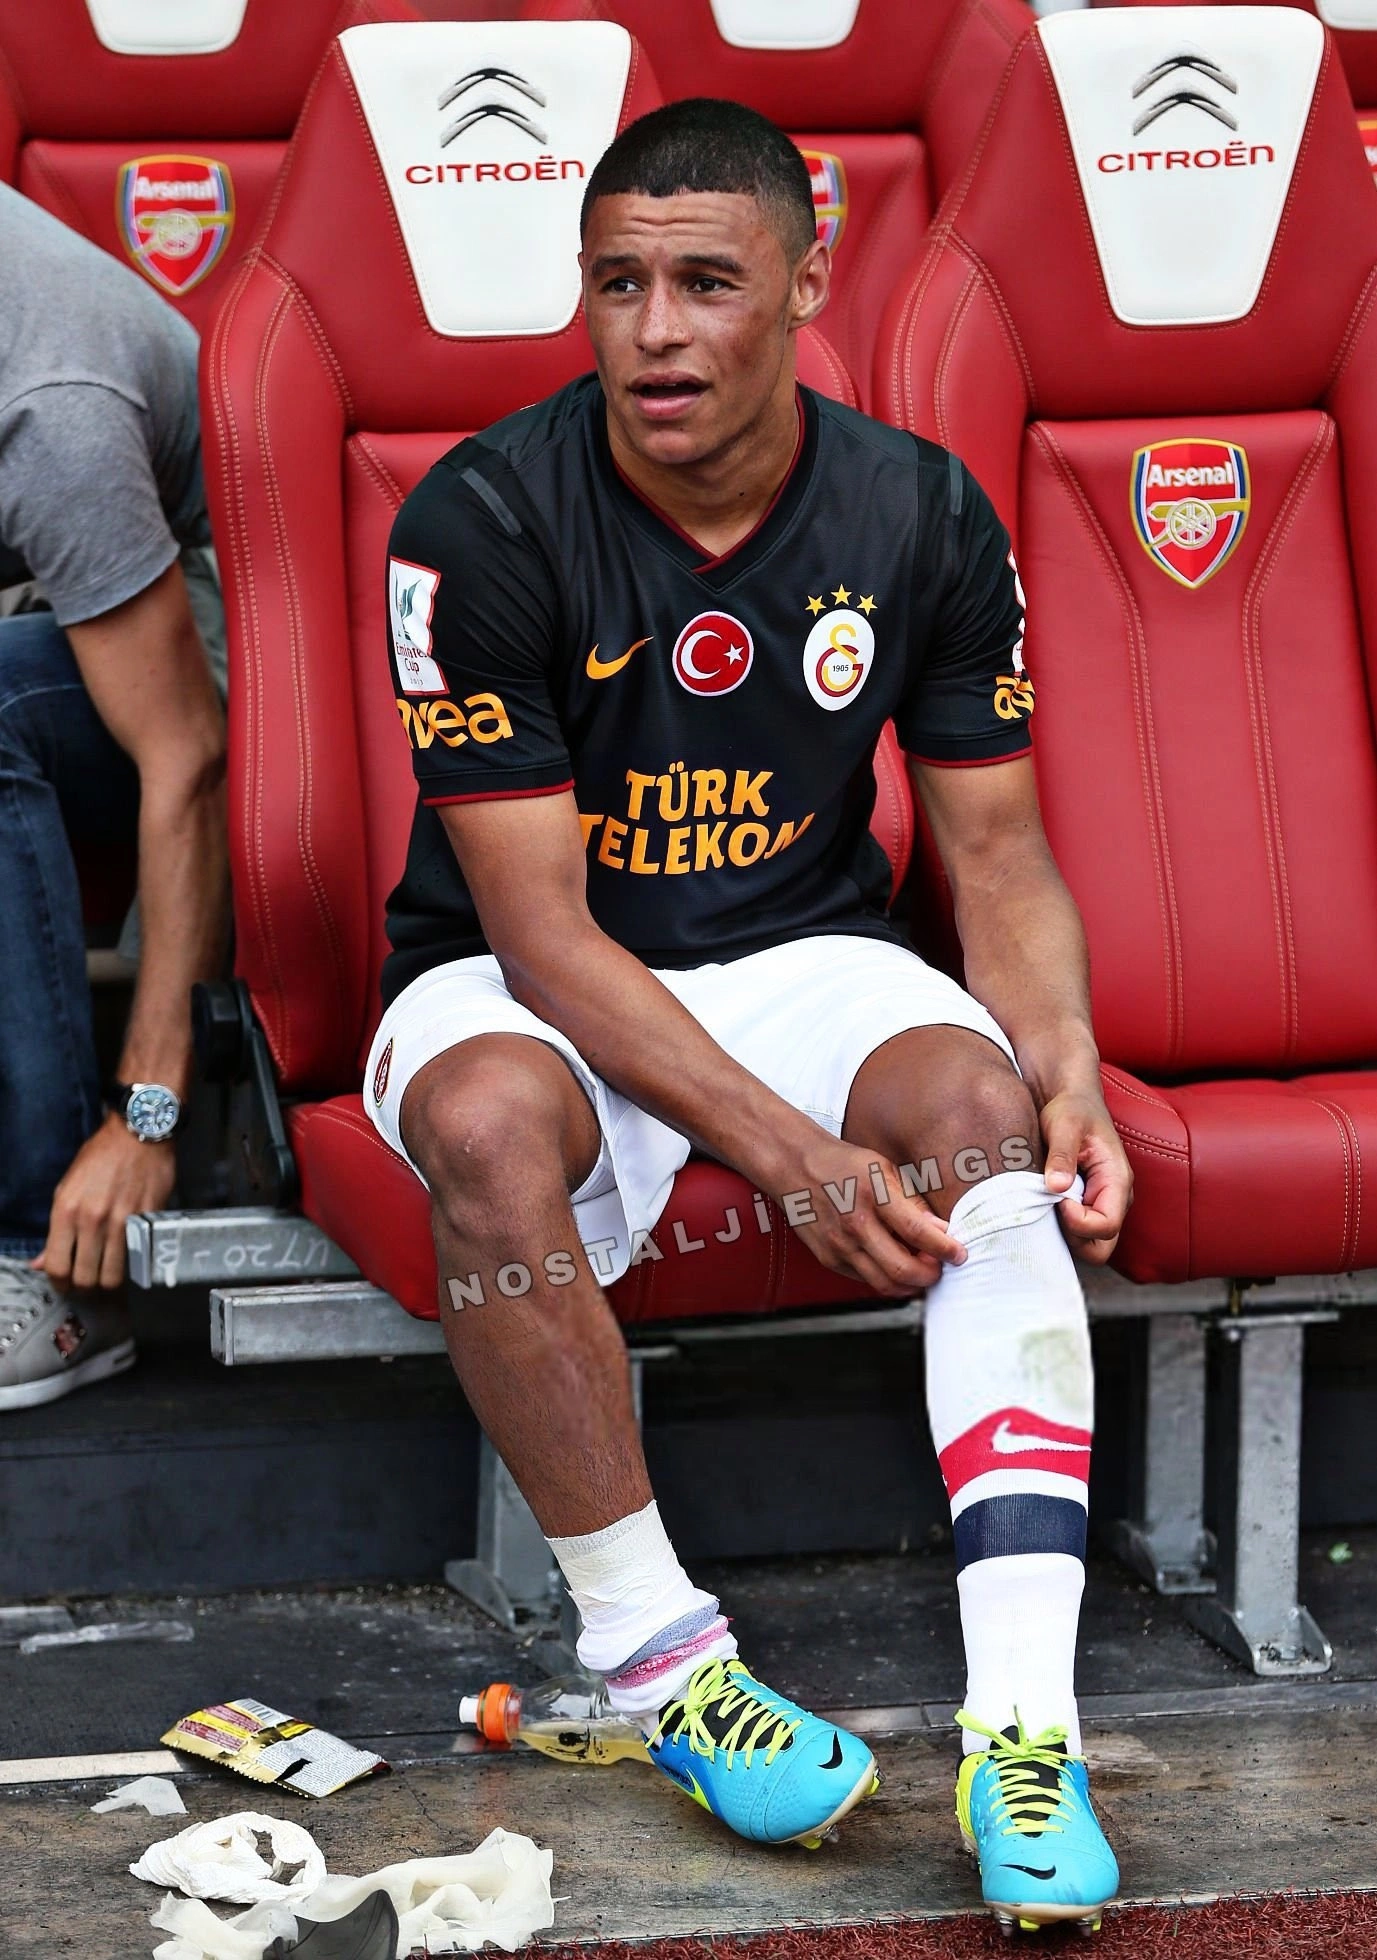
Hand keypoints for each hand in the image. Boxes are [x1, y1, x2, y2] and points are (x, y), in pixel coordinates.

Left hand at [33, 1113, 175, 1289]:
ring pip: (113, 1276)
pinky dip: (131, 1268)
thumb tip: (39, 1263)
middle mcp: (93, 1219)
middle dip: (84, 1287)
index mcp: (67, 1210)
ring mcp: (123, 1222)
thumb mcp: (66, 1189)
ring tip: (107, 1276)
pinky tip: (127, 1262)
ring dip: (108, 1282)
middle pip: (85, 1278)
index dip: (58, 1284)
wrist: (139, 1134)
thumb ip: (55, 1230)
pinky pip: (137, 1259)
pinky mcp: (148, 1221)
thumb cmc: (101, 1157)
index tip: (64, 1284)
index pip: (56, 1266)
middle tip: (87, 1283)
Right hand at [768, 1136, 966, 1295]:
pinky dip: (887, 1280)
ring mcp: (839, 1244)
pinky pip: (865, 1280)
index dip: (944, 1248)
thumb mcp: (883, 1168)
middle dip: (930, 1274)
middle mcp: (854, 1222)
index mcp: (873, 1192)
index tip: (959, 1253)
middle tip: (942, 1267)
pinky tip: (896, 1268)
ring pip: (884, 1283)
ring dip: (911, 1284)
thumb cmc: (842, 1164)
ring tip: (923, 1272)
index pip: (917, 1231)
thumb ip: (913, 1201)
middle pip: (902, 1268)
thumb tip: (941, 1230)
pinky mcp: (828, 1258)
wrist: (795, 1167)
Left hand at [1040, 1088, 1132, 1263]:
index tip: (1056, 1199)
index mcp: (1117, 1180)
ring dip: (1064, 1233)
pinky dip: (1057, 1227)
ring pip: (1087, 1244)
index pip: (1107, 1226)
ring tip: (1043, 1203)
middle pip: (1101, 1247)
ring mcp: (1100, 1203)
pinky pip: (1075, 1231)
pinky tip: (1040, 1204)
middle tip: (1048, 1209)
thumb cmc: (1071, 1107)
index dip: (1079, 1223)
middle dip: (1073, 1238)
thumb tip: (1056, 1187)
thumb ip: (1062, 1155)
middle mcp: (1113, 1198)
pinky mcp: (1084, 1204)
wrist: (1069, 1097)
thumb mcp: (1065, 1123)